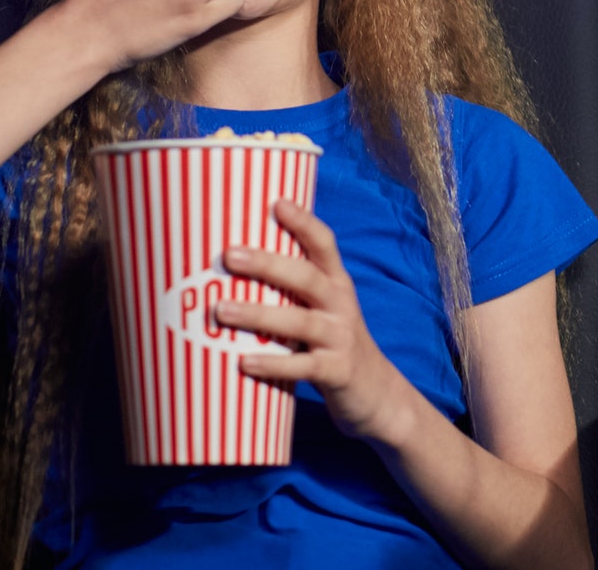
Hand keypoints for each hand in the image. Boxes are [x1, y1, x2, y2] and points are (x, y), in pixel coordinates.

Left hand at [218, 199, 412, 442]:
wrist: (376, 394)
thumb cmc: (333, 344)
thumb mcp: (324, 310)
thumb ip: (293, 291)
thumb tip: (231, 266)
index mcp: (337, 283)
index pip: (324, 244)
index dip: (303, 222)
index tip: (275, 203)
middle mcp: (341, 305)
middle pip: (307, 277)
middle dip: (268, 264)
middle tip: (230, 256)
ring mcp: (341, 338)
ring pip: (300, 321)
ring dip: (259, 314)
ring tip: (221, 310)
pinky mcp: (337, 372)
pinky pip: (303, 366)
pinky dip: (273, 364)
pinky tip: (243, 362)